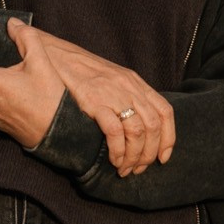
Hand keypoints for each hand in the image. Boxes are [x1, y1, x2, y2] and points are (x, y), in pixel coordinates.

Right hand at [34, 34, 176, 176]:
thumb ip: (127, 96)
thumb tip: (138, 126)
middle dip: (149, 154)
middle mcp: (129, 87)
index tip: (163, 158)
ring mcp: (112, 93)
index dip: (169, 138)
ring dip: (134, 156)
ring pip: (138, 131)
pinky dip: (118, 150)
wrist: (55, 55)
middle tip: (138, 169)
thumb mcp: (112, 78)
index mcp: (135, 82)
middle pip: (153, 126)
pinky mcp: (93, 101)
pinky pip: (115, 131)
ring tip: (124, 169)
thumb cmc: (81, 70)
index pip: (165, 111)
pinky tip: (113, 159)